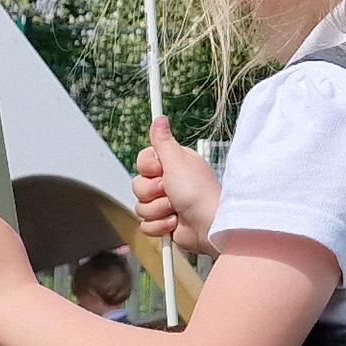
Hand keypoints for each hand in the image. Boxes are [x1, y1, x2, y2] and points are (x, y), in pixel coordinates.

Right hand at [136, 119, 222, 256]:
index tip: (161, 170)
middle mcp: (168, 182)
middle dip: (152, 193)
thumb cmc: (197, 192)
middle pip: (138, 185)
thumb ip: (163, 141)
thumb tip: (159, 118)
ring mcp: (165, 204)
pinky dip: (160, 226)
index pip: (142, 162)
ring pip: (140, 207)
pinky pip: (146, 225)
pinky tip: (175, 222)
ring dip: (157, 210)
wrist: (208, 224)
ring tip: (176, 209)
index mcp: (172, 164)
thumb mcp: (177, 161)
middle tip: (170, 191)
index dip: (147, 168)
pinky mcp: (164, 222)